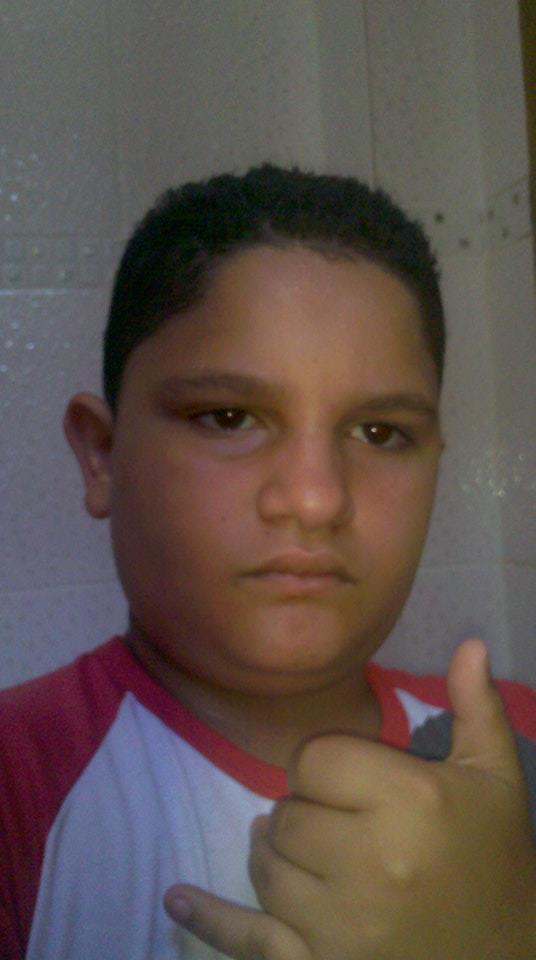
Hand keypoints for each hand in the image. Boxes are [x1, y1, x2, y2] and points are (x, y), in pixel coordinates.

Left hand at [164, 639, 535, 958]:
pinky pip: (249, 941)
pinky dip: (210, 919)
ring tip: (304, 855)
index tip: (352, 782)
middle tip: (339, 826)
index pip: (314, 760)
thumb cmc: (496, 858)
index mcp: (410, 802)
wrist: (510, 957)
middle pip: (287, 815)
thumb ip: (475, 708)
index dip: (327, 767)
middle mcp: (371, 864)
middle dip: (305, 814)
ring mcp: (341, 927)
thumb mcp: (495, 778)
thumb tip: (468, 643)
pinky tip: (176, 899)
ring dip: (276, 857)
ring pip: (267, 869)